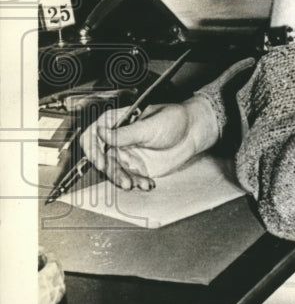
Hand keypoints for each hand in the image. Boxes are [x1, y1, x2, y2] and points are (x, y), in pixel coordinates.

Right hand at [81, 95, 219, 189]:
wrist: (193, 133)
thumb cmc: (174, 120)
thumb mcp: (150, 126)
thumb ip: (125, 133)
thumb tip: (101, 133)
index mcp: (117, 122)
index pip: (94, 134)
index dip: (93, 148)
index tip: (101, 161)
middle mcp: (119, 138)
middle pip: (102, 156)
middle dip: (110, 170)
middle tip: (121, 178)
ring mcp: (127, 153)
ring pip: (114, 170)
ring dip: (121, 179)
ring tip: (133, 184)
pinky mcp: (137, 166)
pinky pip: (129, 177)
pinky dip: (135, 182)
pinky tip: (146, 183)